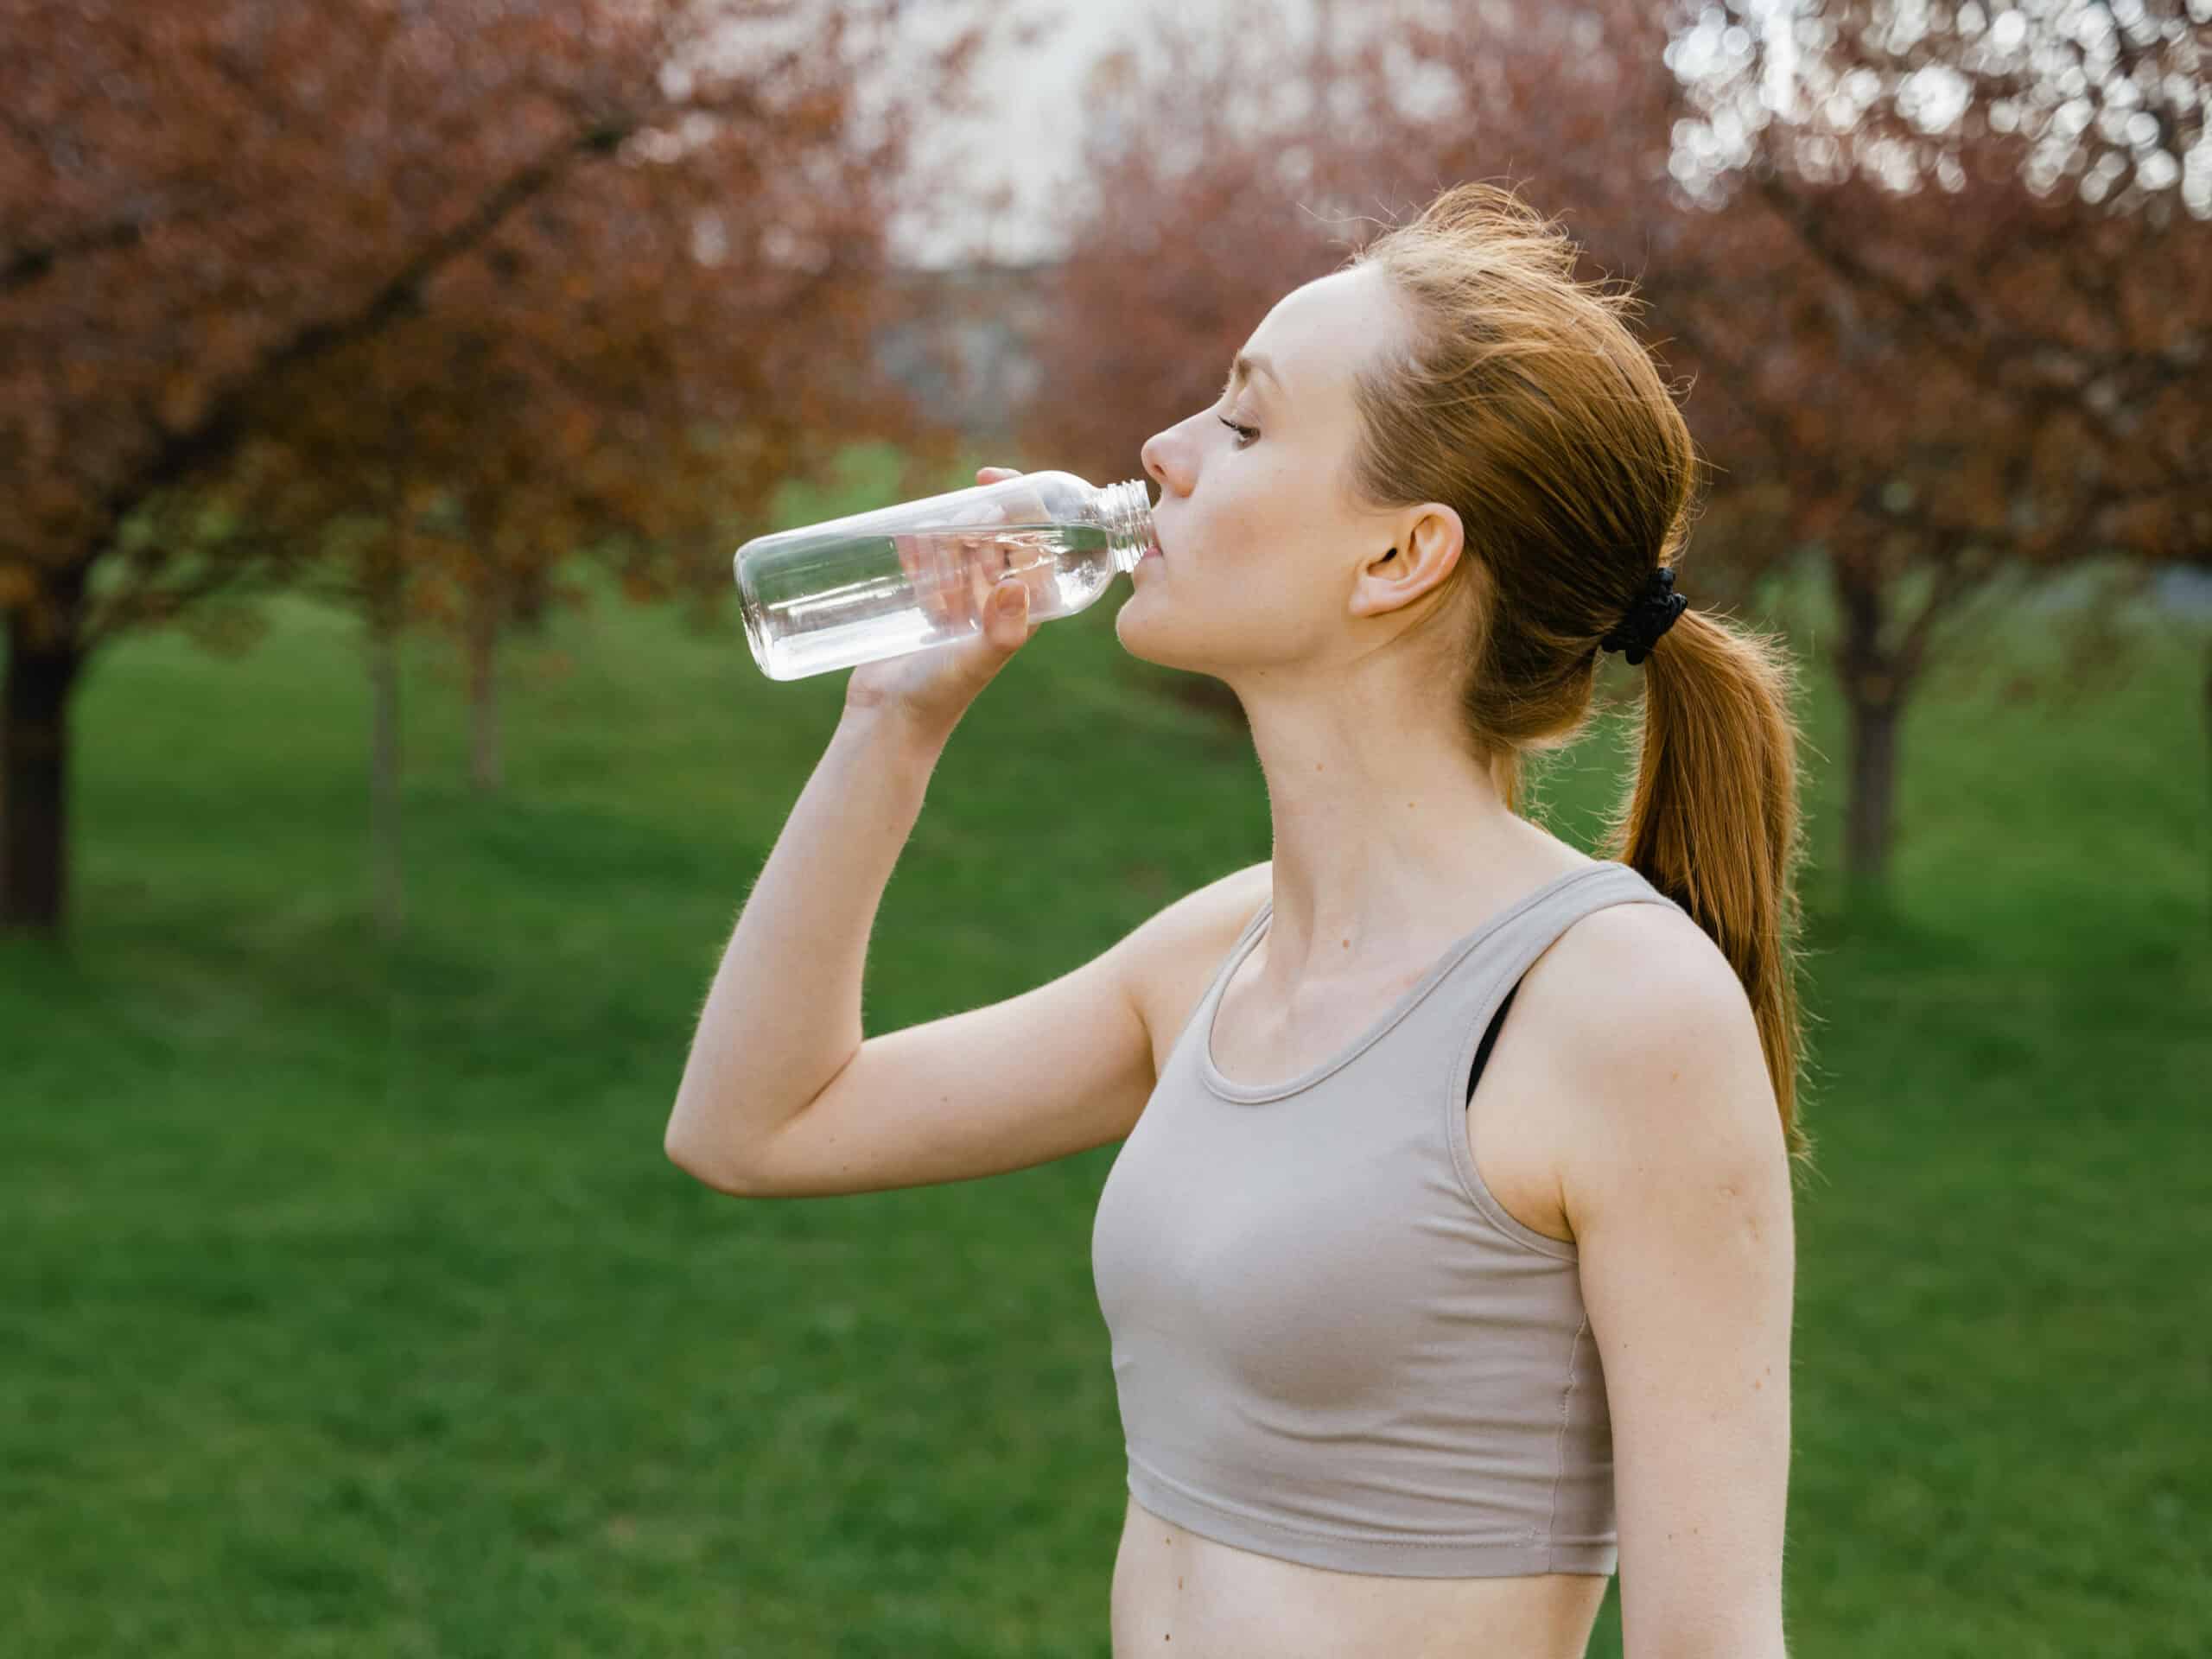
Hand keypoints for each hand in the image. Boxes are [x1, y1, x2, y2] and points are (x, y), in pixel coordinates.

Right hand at [843, 466, 1041, 741]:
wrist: (890, 722)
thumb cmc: (938, 697)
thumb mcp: (974, 662)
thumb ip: (1000, 631)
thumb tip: (1016, 584)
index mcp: (1023, 608)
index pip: (1037, 543)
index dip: (1023, 505)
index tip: (992, 480)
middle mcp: (997, 602)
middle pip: (998, 537)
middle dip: (979, 515)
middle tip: (957, 509)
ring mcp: (961, 602)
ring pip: (962, 546)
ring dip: (948, 531)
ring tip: (927, 538)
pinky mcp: (926, 606)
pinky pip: (929, 562)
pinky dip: (918, 546)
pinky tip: (902, 539)